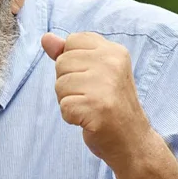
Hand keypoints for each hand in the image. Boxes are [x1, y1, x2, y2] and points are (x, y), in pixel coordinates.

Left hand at [42, 32, 151, 166]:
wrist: (131, 140)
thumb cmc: (109, 104)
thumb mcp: (93, 72)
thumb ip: (69, 53)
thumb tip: (45, 38)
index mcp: (113, 51)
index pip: (72, 41)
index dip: (73, 63)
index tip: (92, 79)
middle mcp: (112, 63)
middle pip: (62, 63)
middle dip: (68, 84)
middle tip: (91, 97)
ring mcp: (105, 84)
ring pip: (60, 85)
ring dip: (69, 101)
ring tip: (90, 108)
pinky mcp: (97, 106)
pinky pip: (64, 106)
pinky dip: (71, 117)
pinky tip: (89, 120)